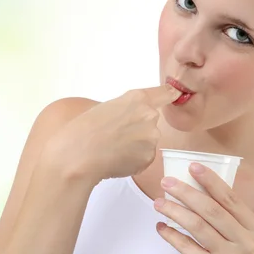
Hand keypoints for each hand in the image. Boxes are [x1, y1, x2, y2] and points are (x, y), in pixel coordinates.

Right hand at [44, 84, 181, 183]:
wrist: (77, 155)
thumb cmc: (82, 130)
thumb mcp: (104, 107)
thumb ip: (125, 109)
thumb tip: (131, 119)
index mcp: (137, 98)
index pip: (165, 93)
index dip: (170, 95)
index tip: (175, 94)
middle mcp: (149, 115)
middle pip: (151, 121)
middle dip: (138, 128)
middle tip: (115, 135)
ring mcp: (151, 137)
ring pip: (147, 141)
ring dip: (135, 146)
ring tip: (112, 149)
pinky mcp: (149, 157)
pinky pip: (144, 158)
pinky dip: (133, 160)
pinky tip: (116, 159)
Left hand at [154, 163, 253, 253]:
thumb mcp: (240, 236)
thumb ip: (226, 215)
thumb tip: (195, 184)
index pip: (231, 199)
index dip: (211, 180)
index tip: (193, 166)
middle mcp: (246, 244)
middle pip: (212, 210)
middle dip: (186, 192)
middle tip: (166, 182)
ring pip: (197, 225)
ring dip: (174, 210)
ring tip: (159, 202)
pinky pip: (186, 246)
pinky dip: (171, 234)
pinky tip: (161, 227)